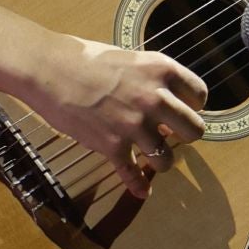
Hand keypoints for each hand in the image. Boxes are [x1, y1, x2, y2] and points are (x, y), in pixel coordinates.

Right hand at [25, 37, 208, 198]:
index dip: (193, 105)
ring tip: (152, 155)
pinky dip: (137, 185)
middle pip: (195, 130)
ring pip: (168, 159)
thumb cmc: (86, 58)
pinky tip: (142, 191)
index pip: (200, 95)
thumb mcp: (130, 59)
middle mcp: (154, 98)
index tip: (183, 109)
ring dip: (161, 160)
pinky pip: (132, 174)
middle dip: (186, 135)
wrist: (48, 68)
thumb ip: (152, 80)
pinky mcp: (112, 145)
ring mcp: (133, 124)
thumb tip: (167, 103)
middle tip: (172, 134)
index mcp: (161, 70)